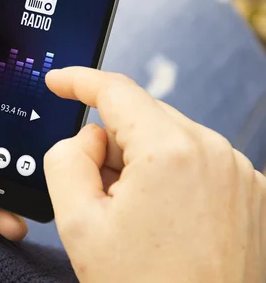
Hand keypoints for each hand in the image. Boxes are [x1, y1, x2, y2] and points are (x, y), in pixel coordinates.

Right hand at [44, 67, 265, 282]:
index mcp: (170, 151)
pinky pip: (197, 162)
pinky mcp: (251, 193)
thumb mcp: (78, 223)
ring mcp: (239, 173)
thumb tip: (89, 137)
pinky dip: (170, 177)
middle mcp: (214, 152)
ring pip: (169, 139)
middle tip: (96, 193)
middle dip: (110, 142)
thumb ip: (66, 159)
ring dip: (140, 163)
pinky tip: (162, 221)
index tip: (58, 81)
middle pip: (142, 118)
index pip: (116, 91)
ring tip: (133, 218)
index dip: (79, 81)